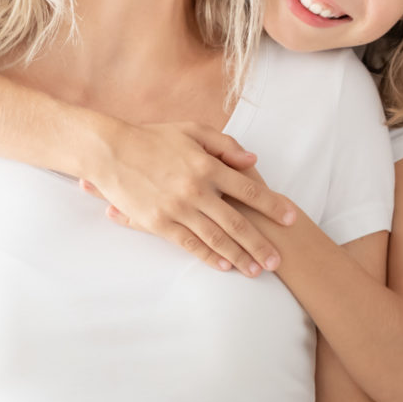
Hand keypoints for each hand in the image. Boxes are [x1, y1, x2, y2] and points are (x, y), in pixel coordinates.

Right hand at [79, 118, 297, 274]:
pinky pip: (189, 244)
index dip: (272, 206)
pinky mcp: (159, 222)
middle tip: (278, 260)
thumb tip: (253, 160)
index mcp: (207, 165)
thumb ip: (225, 145)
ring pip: (216, 238)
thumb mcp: (192, 130)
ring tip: (257, 270)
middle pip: (237, 222)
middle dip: (260, 243)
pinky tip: (225, 265)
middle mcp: (196, 189)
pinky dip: (209, 256)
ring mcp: (177, 208)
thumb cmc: (154, 137)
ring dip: (239, 256)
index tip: (291, 219)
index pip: (248, 190)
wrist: (111, 150)